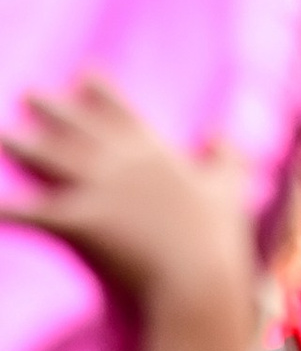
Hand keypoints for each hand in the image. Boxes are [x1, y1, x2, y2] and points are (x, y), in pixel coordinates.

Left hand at [0, 75, 259, 350]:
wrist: (198, 277)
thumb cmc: (216, 236)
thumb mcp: (228, 187)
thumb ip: (225, 156)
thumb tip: (218, 133)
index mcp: (153, 152)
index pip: (121, 112)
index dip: (101, 91)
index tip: (84, 73)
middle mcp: (119, 162)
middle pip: (77, 127)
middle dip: (51, 108)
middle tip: (28, 92)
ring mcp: (96, 188)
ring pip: (49, 158)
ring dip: (20, 145)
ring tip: (0, 133)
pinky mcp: (78, 220)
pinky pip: (33, 210)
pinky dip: (7, 206)